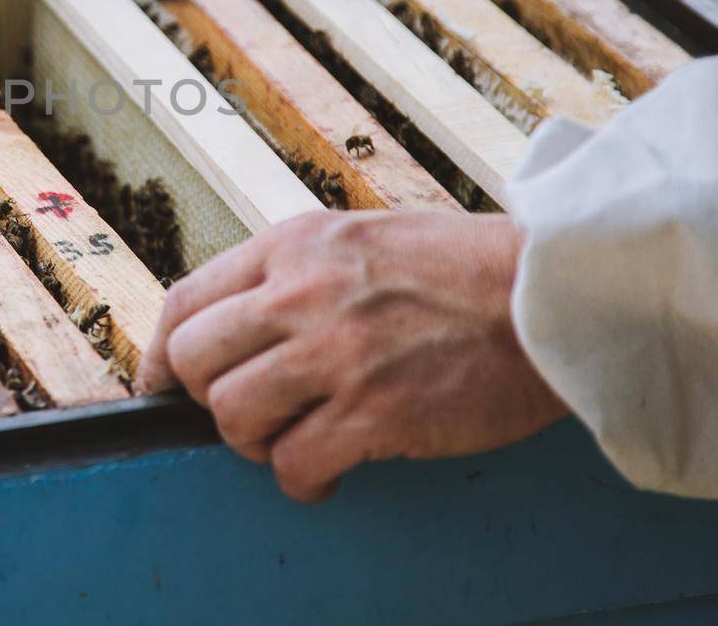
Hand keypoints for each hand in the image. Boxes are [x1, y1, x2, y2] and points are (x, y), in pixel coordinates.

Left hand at [137, 210, 565, 502]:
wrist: (554, 294)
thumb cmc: (467, 267)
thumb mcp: (363, 237)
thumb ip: (299, 271)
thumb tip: (240, 323)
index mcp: (295, 245)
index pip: (186, 300)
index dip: (163, 353)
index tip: (165, 382)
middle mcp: (302, 294)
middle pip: (193, 360)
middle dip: (205, 398)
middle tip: (248, 413)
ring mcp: (337, 353)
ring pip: (232, 415)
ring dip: (255, 442)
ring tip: (295, 439)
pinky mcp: (375, 411)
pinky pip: (293, 464)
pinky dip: (302, 481)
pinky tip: (330, 473)